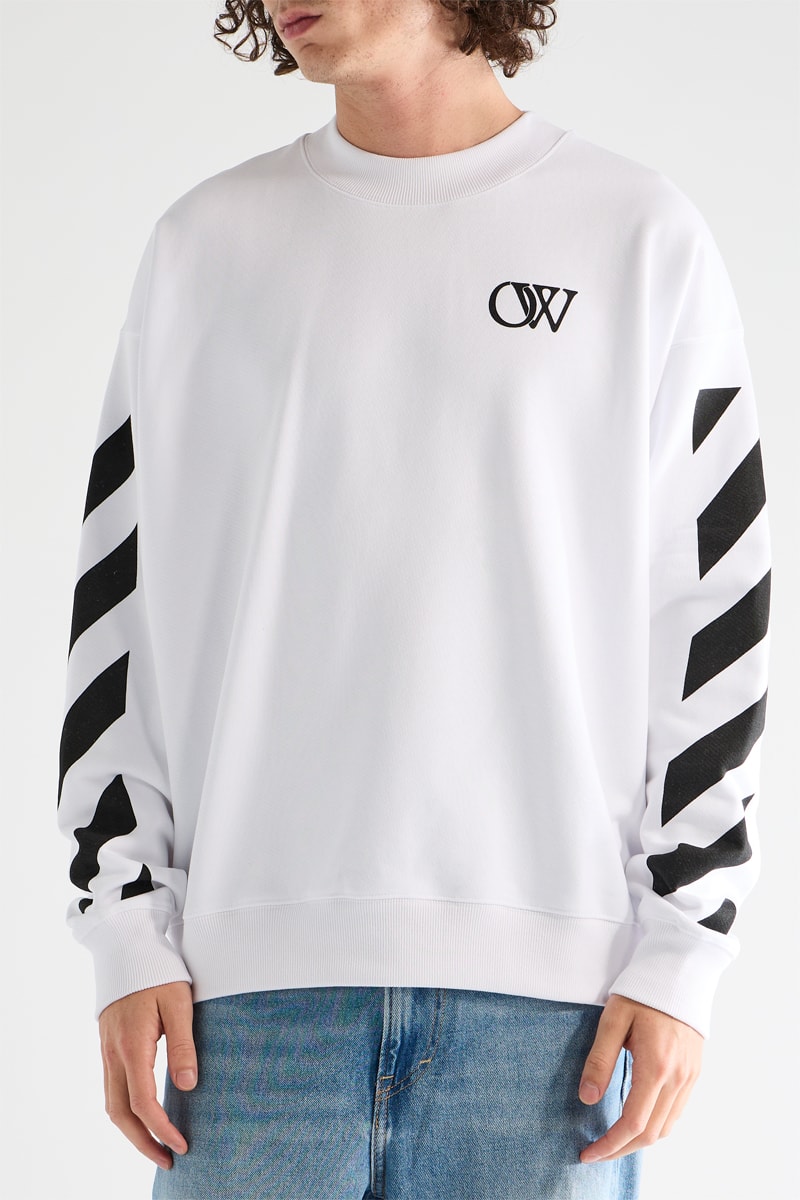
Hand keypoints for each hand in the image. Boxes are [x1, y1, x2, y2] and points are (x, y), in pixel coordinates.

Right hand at [98, 980, 197, 1169]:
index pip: (143, 1103)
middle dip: (142, 1142)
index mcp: (132, 1046)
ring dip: (132, 1130)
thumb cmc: (158, 970)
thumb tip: (188, 1086)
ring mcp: (107, 1050)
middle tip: (168, 1159)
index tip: (181, 1145)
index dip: (161, 1129)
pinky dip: (125, 1110)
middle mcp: (113, 1053)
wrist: (127, 946)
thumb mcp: (179, 1002)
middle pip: (120, 1114)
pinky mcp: (108, 1045)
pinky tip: (144, 1114)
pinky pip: (112, 1088)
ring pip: (112, 1103)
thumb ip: (183, 1044)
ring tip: (157, 1144)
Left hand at [577, 993, 703, 1162]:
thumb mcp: (613, 1019)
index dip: (609, 1145)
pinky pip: (677, 1113)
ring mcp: (689, 1077)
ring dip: (639, 1141)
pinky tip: (638, 1120)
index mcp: (656, 1066)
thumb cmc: (642, 992)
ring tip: (613, 1141)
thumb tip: (588, 1098)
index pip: (633, 1123)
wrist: (679, 972)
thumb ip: (600, 1060)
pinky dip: (656, 1126)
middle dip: (621, 1149)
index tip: (588, 1154)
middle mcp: (677, 1078)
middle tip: (595, 1153)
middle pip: (651, 1133)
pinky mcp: (693, 1072)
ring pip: (666, 1128)